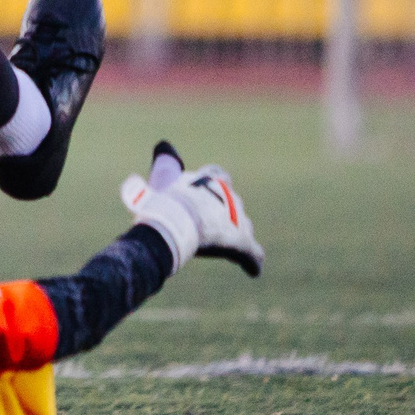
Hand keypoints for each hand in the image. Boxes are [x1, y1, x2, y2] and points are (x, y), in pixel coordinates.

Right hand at [120, 143, 262, 277]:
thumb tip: (165, 145)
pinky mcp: (243, 243)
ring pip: (243, 226)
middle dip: (224, 212)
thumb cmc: (164, 201)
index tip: (202, 192)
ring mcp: (238, 221)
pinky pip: (253, 255)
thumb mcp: (161, 179)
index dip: (211, 183)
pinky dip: (252, 262)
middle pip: (232, 202)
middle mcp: (229, 196)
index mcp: (210, 180)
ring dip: (236, 233)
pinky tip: (252, 270)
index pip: (217, 174)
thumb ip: (165, 164)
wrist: (173, 223)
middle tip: (207, 224)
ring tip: (225, 246)